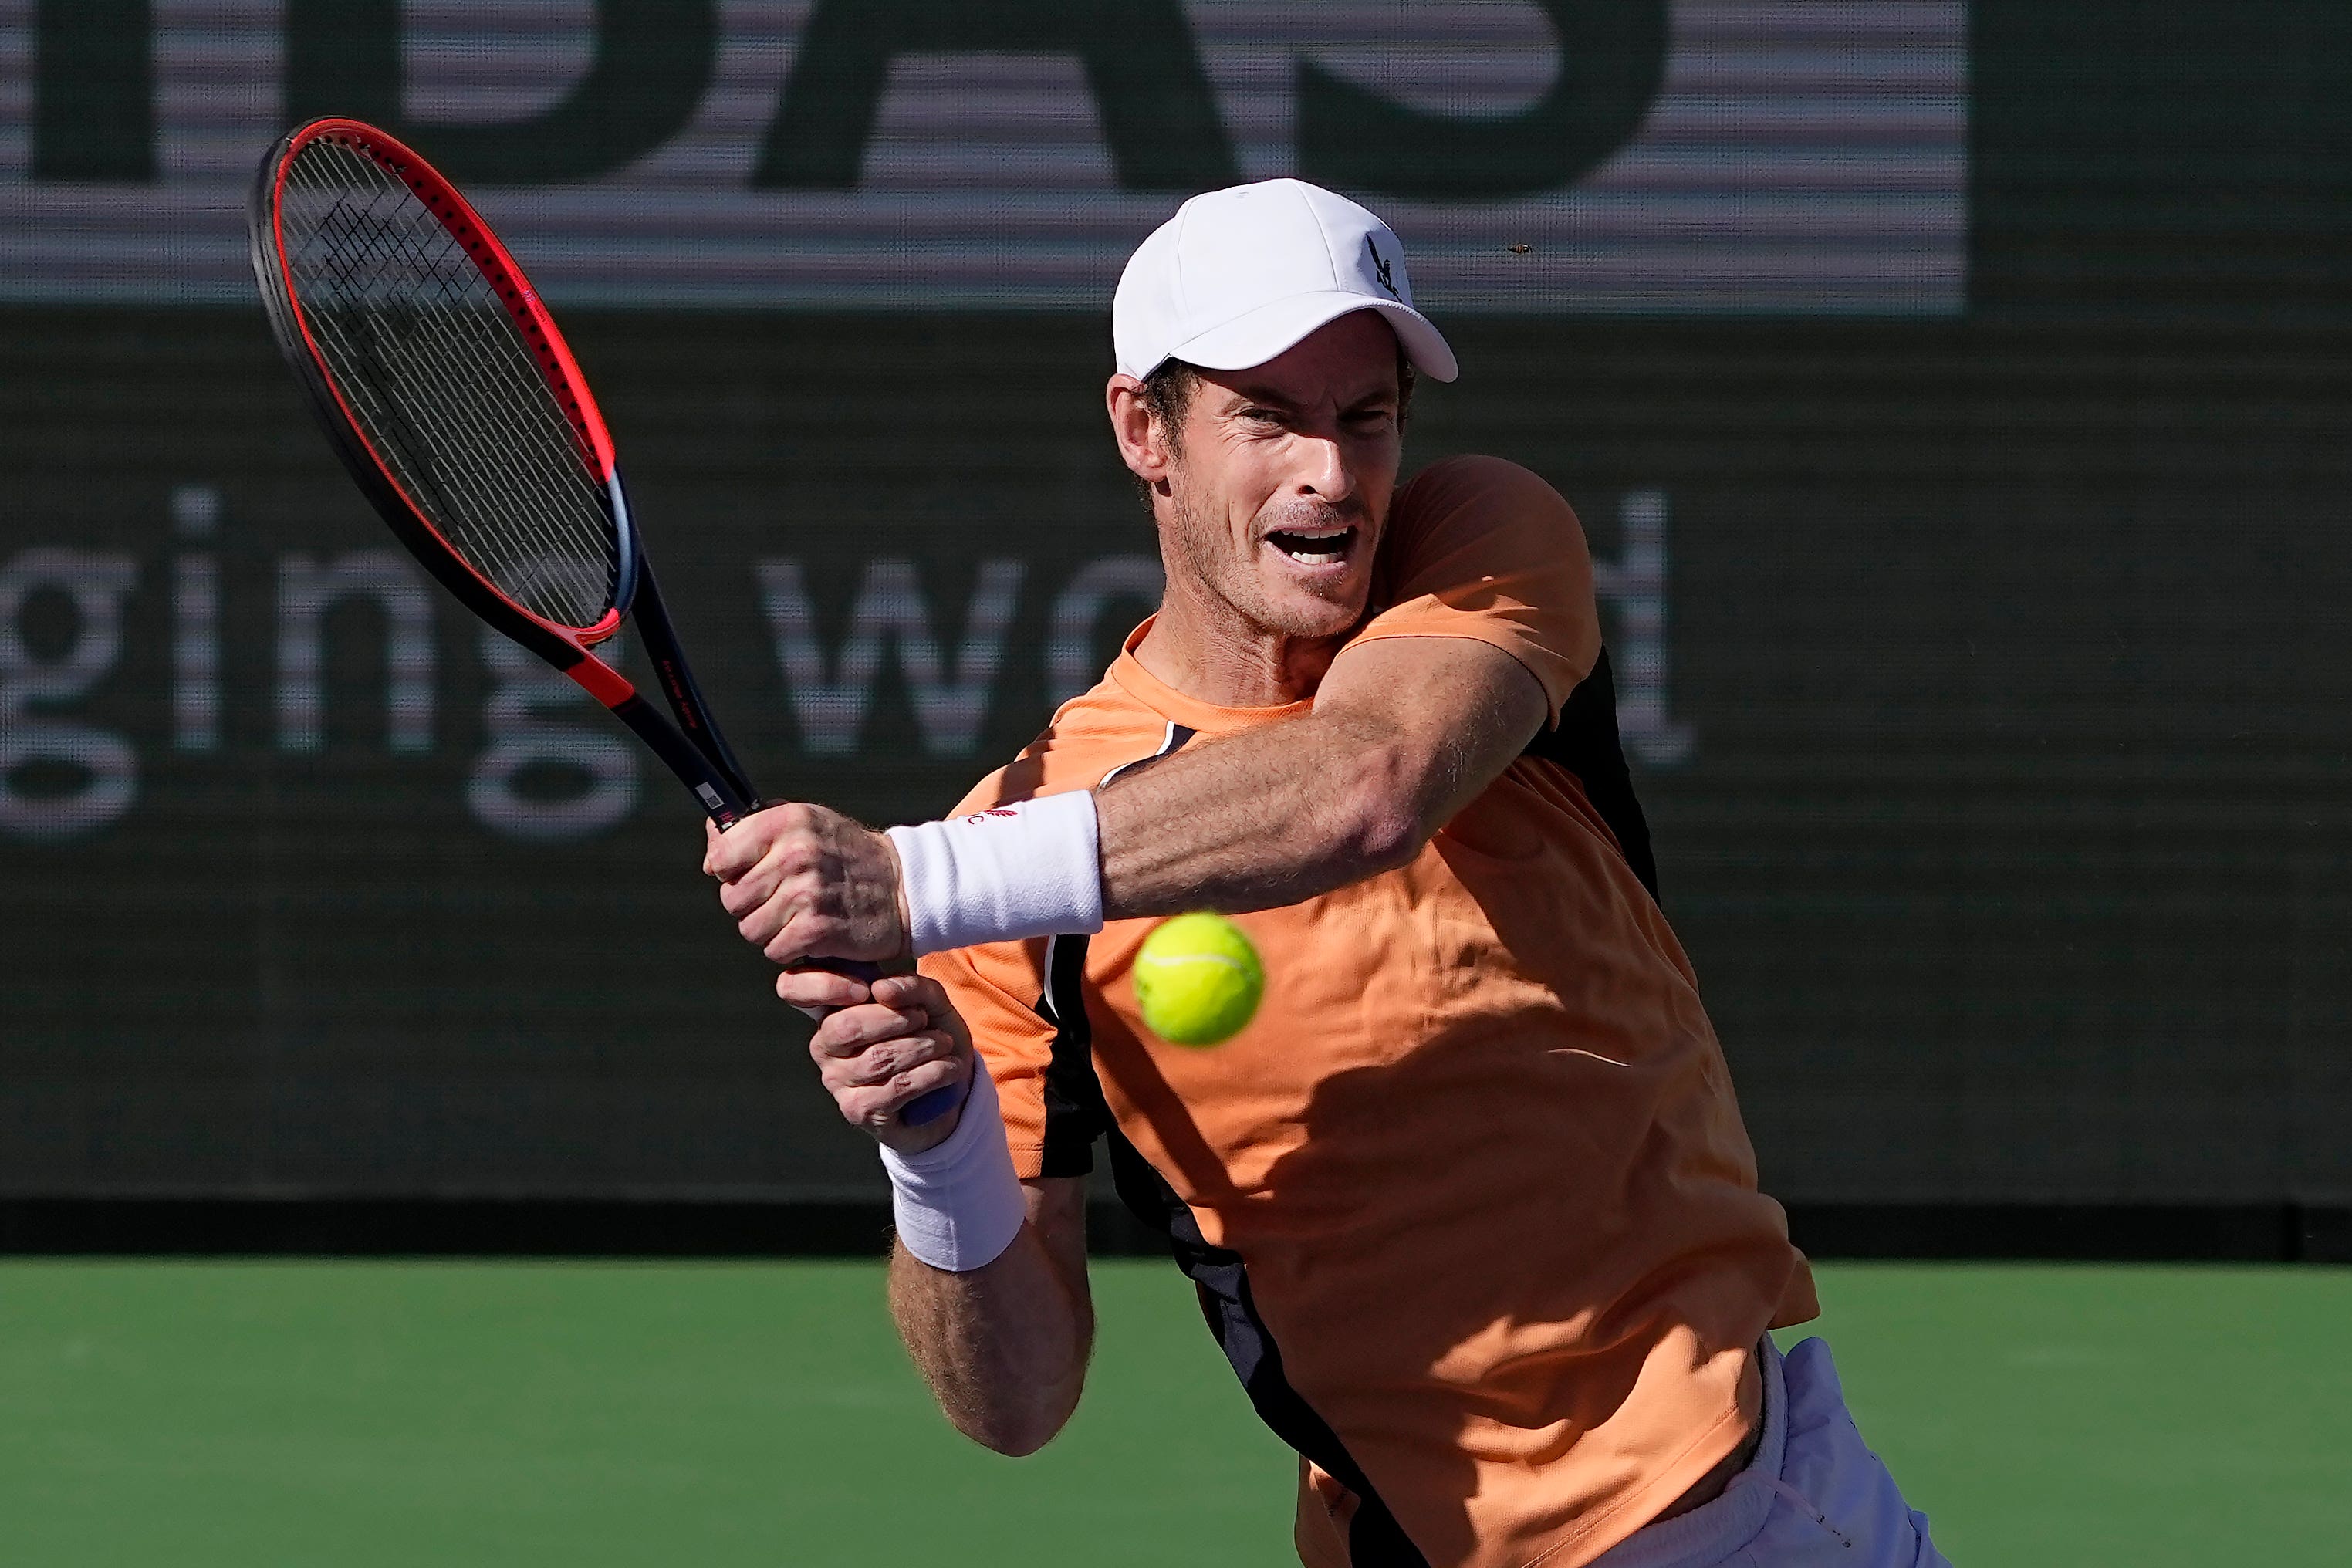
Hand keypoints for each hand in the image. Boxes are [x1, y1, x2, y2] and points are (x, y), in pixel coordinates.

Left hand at [704, 802, 909, 964]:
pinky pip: (774, 950)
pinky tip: (812, 932)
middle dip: (751, 905)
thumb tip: (711, 850)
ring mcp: (806, 893)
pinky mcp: (816, 929)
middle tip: (781, 899)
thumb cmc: (848, 855)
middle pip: (732, 898)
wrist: (904, 887)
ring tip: (799, 916)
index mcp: (788, 821)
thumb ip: (755, 827)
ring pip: (750, 928)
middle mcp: (796, 854)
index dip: (730, 870)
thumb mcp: (808, 822)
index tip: (750, 872)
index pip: (722, 854)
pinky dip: (790, 948)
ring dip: (770, 930)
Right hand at [778, 969, 969, 1154]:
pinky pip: (897, 1087)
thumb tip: (882, 988)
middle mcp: (824, 1046)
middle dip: (895, 1018)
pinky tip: (948, 1068)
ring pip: (878, 1058)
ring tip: (943, 1043)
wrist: (947, 1092)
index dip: (823, 983)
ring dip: (922, 1047)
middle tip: (923, 1018)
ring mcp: (838, 1082)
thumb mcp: (928, 1003)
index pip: (794, 988)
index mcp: (831, 1010)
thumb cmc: (929, 1038)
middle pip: (846, 1026)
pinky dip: (932, 1073)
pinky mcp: (858, 1111)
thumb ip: (910, 987)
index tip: (868, 989)